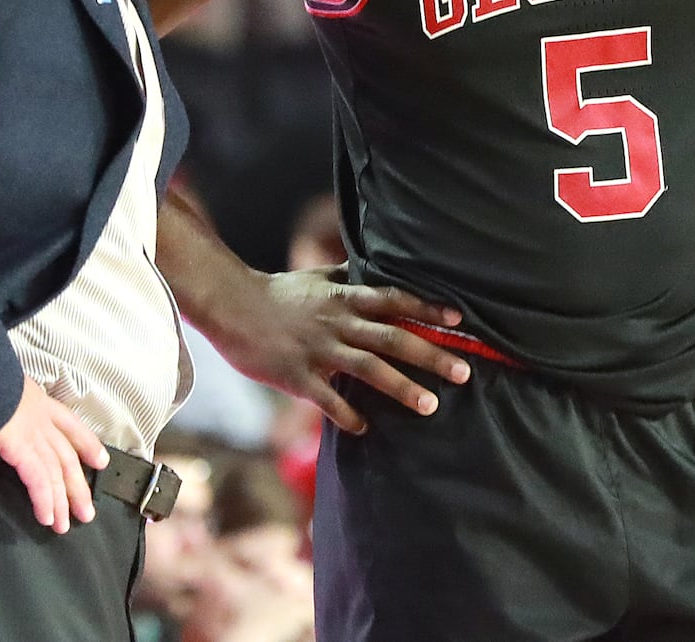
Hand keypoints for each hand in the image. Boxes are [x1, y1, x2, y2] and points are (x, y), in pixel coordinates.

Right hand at [0, 375, 109, 532]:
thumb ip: (5, 403)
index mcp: (37, 400)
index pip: (70, 423)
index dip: (87, 443)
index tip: (100, 460)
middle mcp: (41, 416)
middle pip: (67, 456)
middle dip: (78, 485)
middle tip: (86, 512)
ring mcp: (33, 432)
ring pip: (55, 472)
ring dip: (61, 501)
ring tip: (64, 526)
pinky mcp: (20, 447)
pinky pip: (38, 478)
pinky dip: (44, 499)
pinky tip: (47, 517)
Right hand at [207, 265, 471, 434]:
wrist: (230, 305)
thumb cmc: (278, 292)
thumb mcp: (318, 277)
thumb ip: (349, 276)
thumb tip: (377, 266)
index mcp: (344, 296)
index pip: (394, 299)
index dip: (428, 309)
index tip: (459, 321)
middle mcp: (337, 321)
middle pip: (392, 337)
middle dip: (430, 354)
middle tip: (464, 372)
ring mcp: (318, 349)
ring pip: (368, 369)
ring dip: (401, 388)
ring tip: (431, 406)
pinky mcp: (296, 375)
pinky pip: (327, 398)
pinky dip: (347, 414)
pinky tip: (365, 428)